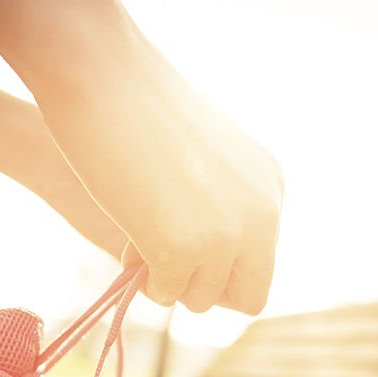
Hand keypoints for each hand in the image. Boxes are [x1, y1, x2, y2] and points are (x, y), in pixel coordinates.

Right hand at [36, 60, 282, 314]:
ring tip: (142, 236)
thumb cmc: (142, 106)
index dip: (224, 267)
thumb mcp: (207, 157)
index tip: (190, 248)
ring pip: (203, 299)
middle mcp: (261, 215)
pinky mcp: (179, 249)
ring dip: (170, 280)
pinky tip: (130, 236)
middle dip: (206, 287)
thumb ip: (222, 203)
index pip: (263, 263)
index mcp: (271, 186)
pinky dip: (144, 277)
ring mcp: (222, 236)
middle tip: (168, 258)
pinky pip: (165, 293)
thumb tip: (212, 261)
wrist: (106, 77)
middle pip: (249, 296)